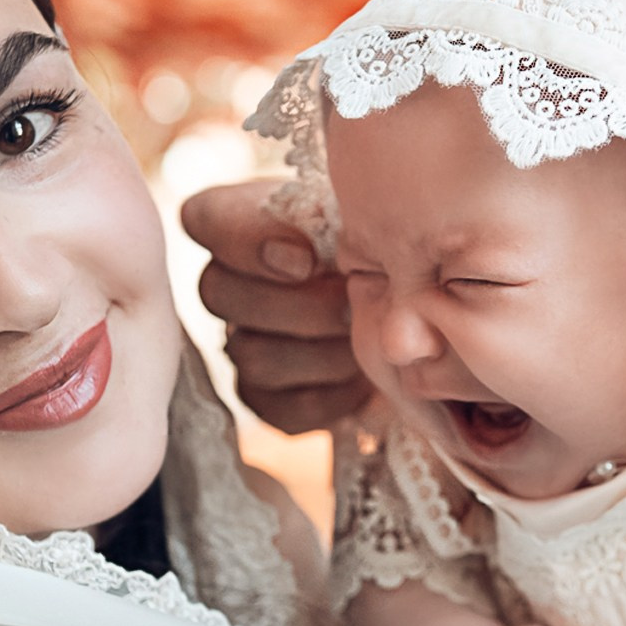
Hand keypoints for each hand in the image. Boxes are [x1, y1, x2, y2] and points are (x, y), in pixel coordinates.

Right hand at [180, 180, 370, 432]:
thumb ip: (328, 220)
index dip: (247, 242)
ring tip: (368, 340)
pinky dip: (333, 396)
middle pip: (218, 293)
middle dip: (299, 306)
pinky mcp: (269, 400)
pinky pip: (282, 408)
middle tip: (354, 303)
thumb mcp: (370, 218)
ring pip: (252, 356)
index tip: (308, 261)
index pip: (204, 217)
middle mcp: (229, 283)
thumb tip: (300, 261)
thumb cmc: (389, 249)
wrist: (421, 313)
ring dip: (323, 353)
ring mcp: (243, 345)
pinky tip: (365, 378)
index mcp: (242, 222)